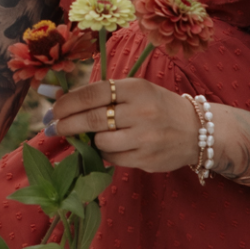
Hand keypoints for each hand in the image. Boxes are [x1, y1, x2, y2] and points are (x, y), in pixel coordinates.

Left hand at [51, 77, 201, 172]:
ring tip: (88, 136)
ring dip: (89, 140)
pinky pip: (113, 158)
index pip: (93, 93)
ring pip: (101, 142)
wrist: (197, 130)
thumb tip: (58, 96)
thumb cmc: (157, 106)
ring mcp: (145, 137)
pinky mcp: (147, 159)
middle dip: (67, 124)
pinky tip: (109, 147)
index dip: (68, 102)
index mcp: (136, 89)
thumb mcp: (134, 91)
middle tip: (52, 127)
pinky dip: (105, 153)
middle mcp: (141, 112)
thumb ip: (101, 94)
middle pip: (93, 119)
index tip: (54, 109)